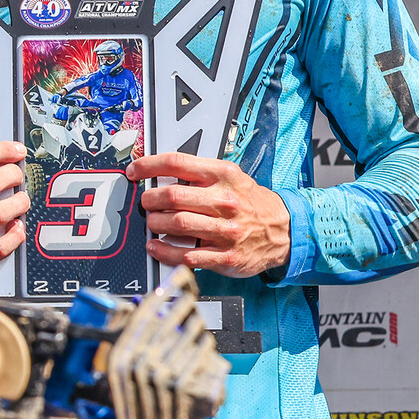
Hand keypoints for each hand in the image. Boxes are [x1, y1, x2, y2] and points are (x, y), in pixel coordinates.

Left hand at [129, 152, 291, 276]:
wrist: (284, 230)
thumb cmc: (250, 203)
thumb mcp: (231, 178)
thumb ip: (199, 174)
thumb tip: (158, 173)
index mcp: (224, 176)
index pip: (177, 162)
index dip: (148, 165)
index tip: (134, 171)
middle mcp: (225, 201)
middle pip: (172, 196)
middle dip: (150, 200)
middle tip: (146, 203)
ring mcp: (226, 230)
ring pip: (176, 224)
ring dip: (155, 224)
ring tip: (152, 223)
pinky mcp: (225, 256)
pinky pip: (186, 254)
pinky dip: (164, 251)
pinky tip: (155, 246)